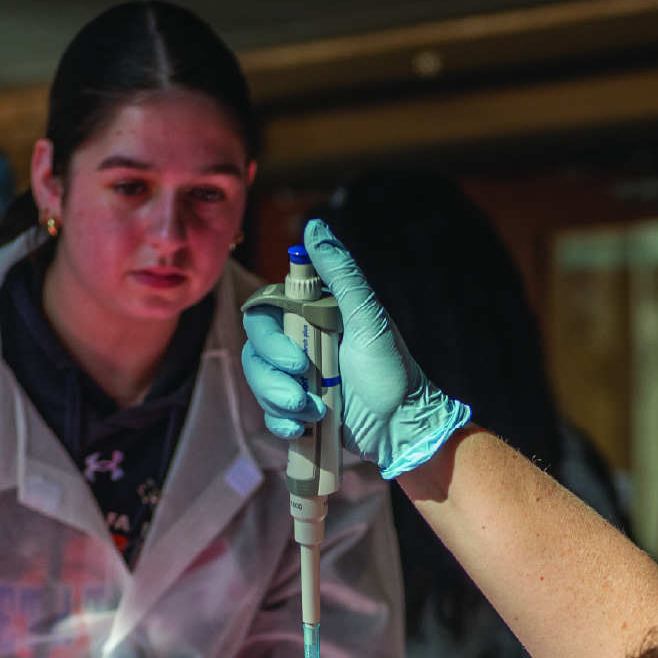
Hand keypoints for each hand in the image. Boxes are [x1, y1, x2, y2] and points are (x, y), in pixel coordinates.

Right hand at [225, 239, 469, 478]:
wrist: (401, 430)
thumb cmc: (393, 372)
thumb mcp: (369, 319)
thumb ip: (342, 274)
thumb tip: (315, 227)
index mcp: (314, 314)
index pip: (266, 309)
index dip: (268, 333)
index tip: (296, 353)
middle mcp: (301, 340)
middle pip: (255, 346)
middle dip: (273, 371)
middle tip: (301, 384)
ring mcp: (296, 375)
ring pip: (258, 379)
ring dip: (279, 398)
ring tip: (314, 410)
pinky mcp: (296, 407)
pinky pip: (267, 411)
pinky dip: (281, 421)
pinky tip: (304, 427)